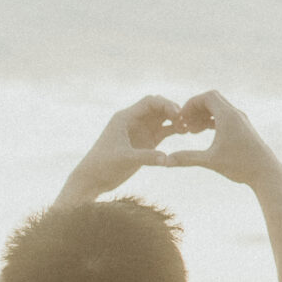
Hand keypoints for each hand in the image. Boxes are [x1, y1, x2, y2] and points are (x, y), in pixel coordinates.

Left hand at [58, 95, 186, 205]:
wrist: (93, 179)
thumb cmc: (104, 166)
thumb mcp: (125, 159)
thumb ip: (146, 157)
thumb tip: (166, 159)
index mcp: (125, 117)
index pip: (149, 102)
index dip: (165, 104)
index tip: (178, 113)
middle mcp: (134, 121)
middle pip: (158, 107)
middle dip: (173, 110)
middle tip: (185, 120)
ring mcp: (141, 131)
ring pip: (163, 119)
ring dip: (175, 120)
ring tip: (188, 128)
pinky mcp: (146, 143)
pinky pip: (164, 132)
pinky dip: (174, 130)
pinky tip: (185, 133)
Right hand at [163, 92, 281, 191]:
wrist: (266, 173)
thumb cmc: (240, 165)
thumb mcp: (210, 161)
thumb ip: (187, 158)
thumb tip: (165, 161)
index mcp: (228, 116)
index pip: (207, 96)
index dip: (191, 104)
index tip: (181, 117)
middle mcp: (236, 114)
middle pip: (212, 100)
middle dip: (196, 109)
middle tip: (184, 124)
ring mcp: (241, 120)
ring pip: (219, 108)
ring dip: (204, 115)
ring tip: (191, 131)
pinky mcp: (244, 128)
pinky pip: (225, 117)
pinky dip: (212, 121)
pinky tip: (203, 133)